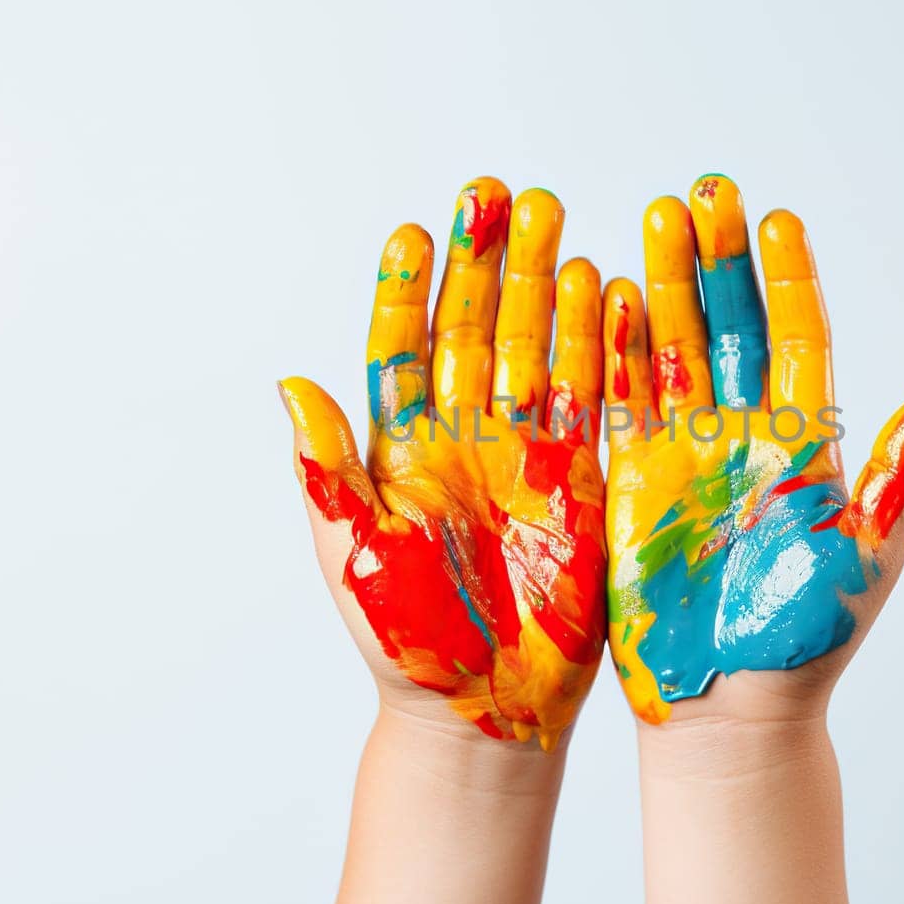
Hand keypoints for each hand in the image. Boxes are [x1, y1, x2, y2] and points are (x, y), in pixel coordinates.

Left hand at [280, 179, 605, 750]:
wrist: (482, 708)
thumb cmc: (406, 644)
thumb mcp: (355, 553)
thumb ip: (330, 470)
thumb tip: (290, 387)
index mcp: (403, 449)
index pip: (402, 349)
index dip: (408, 291)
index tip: (415, 231)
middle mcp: (466, 437)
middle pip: (479, 330)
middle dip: (489, 262)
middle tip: (500, 195)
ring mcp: (528, 454)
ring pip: (540, 350)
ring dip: (548, 287)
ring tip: (560, 222)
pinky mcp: (582, 480)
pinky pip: (594, 401)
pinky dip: (604, 348)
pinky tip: (613, 293)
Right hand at [603, 174, 903, 725]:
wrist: (729, 712)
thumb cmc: (805, 644)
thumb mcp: (864, 559)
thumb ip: (894, 479)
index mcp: (808, 448)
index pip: (798, 342)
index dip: (786, 281)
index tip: (774, 218)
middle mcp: (747, 438)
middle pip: (732, 327)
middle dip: (717, 260)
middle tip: (702, 192)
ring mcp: (688, 457)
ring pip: (676, 350)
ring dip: (665, 285)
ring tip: (653, 217)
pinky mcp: (637, 485)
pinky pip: (623, 403)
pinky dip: (615, 351)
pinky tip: (606, 296)